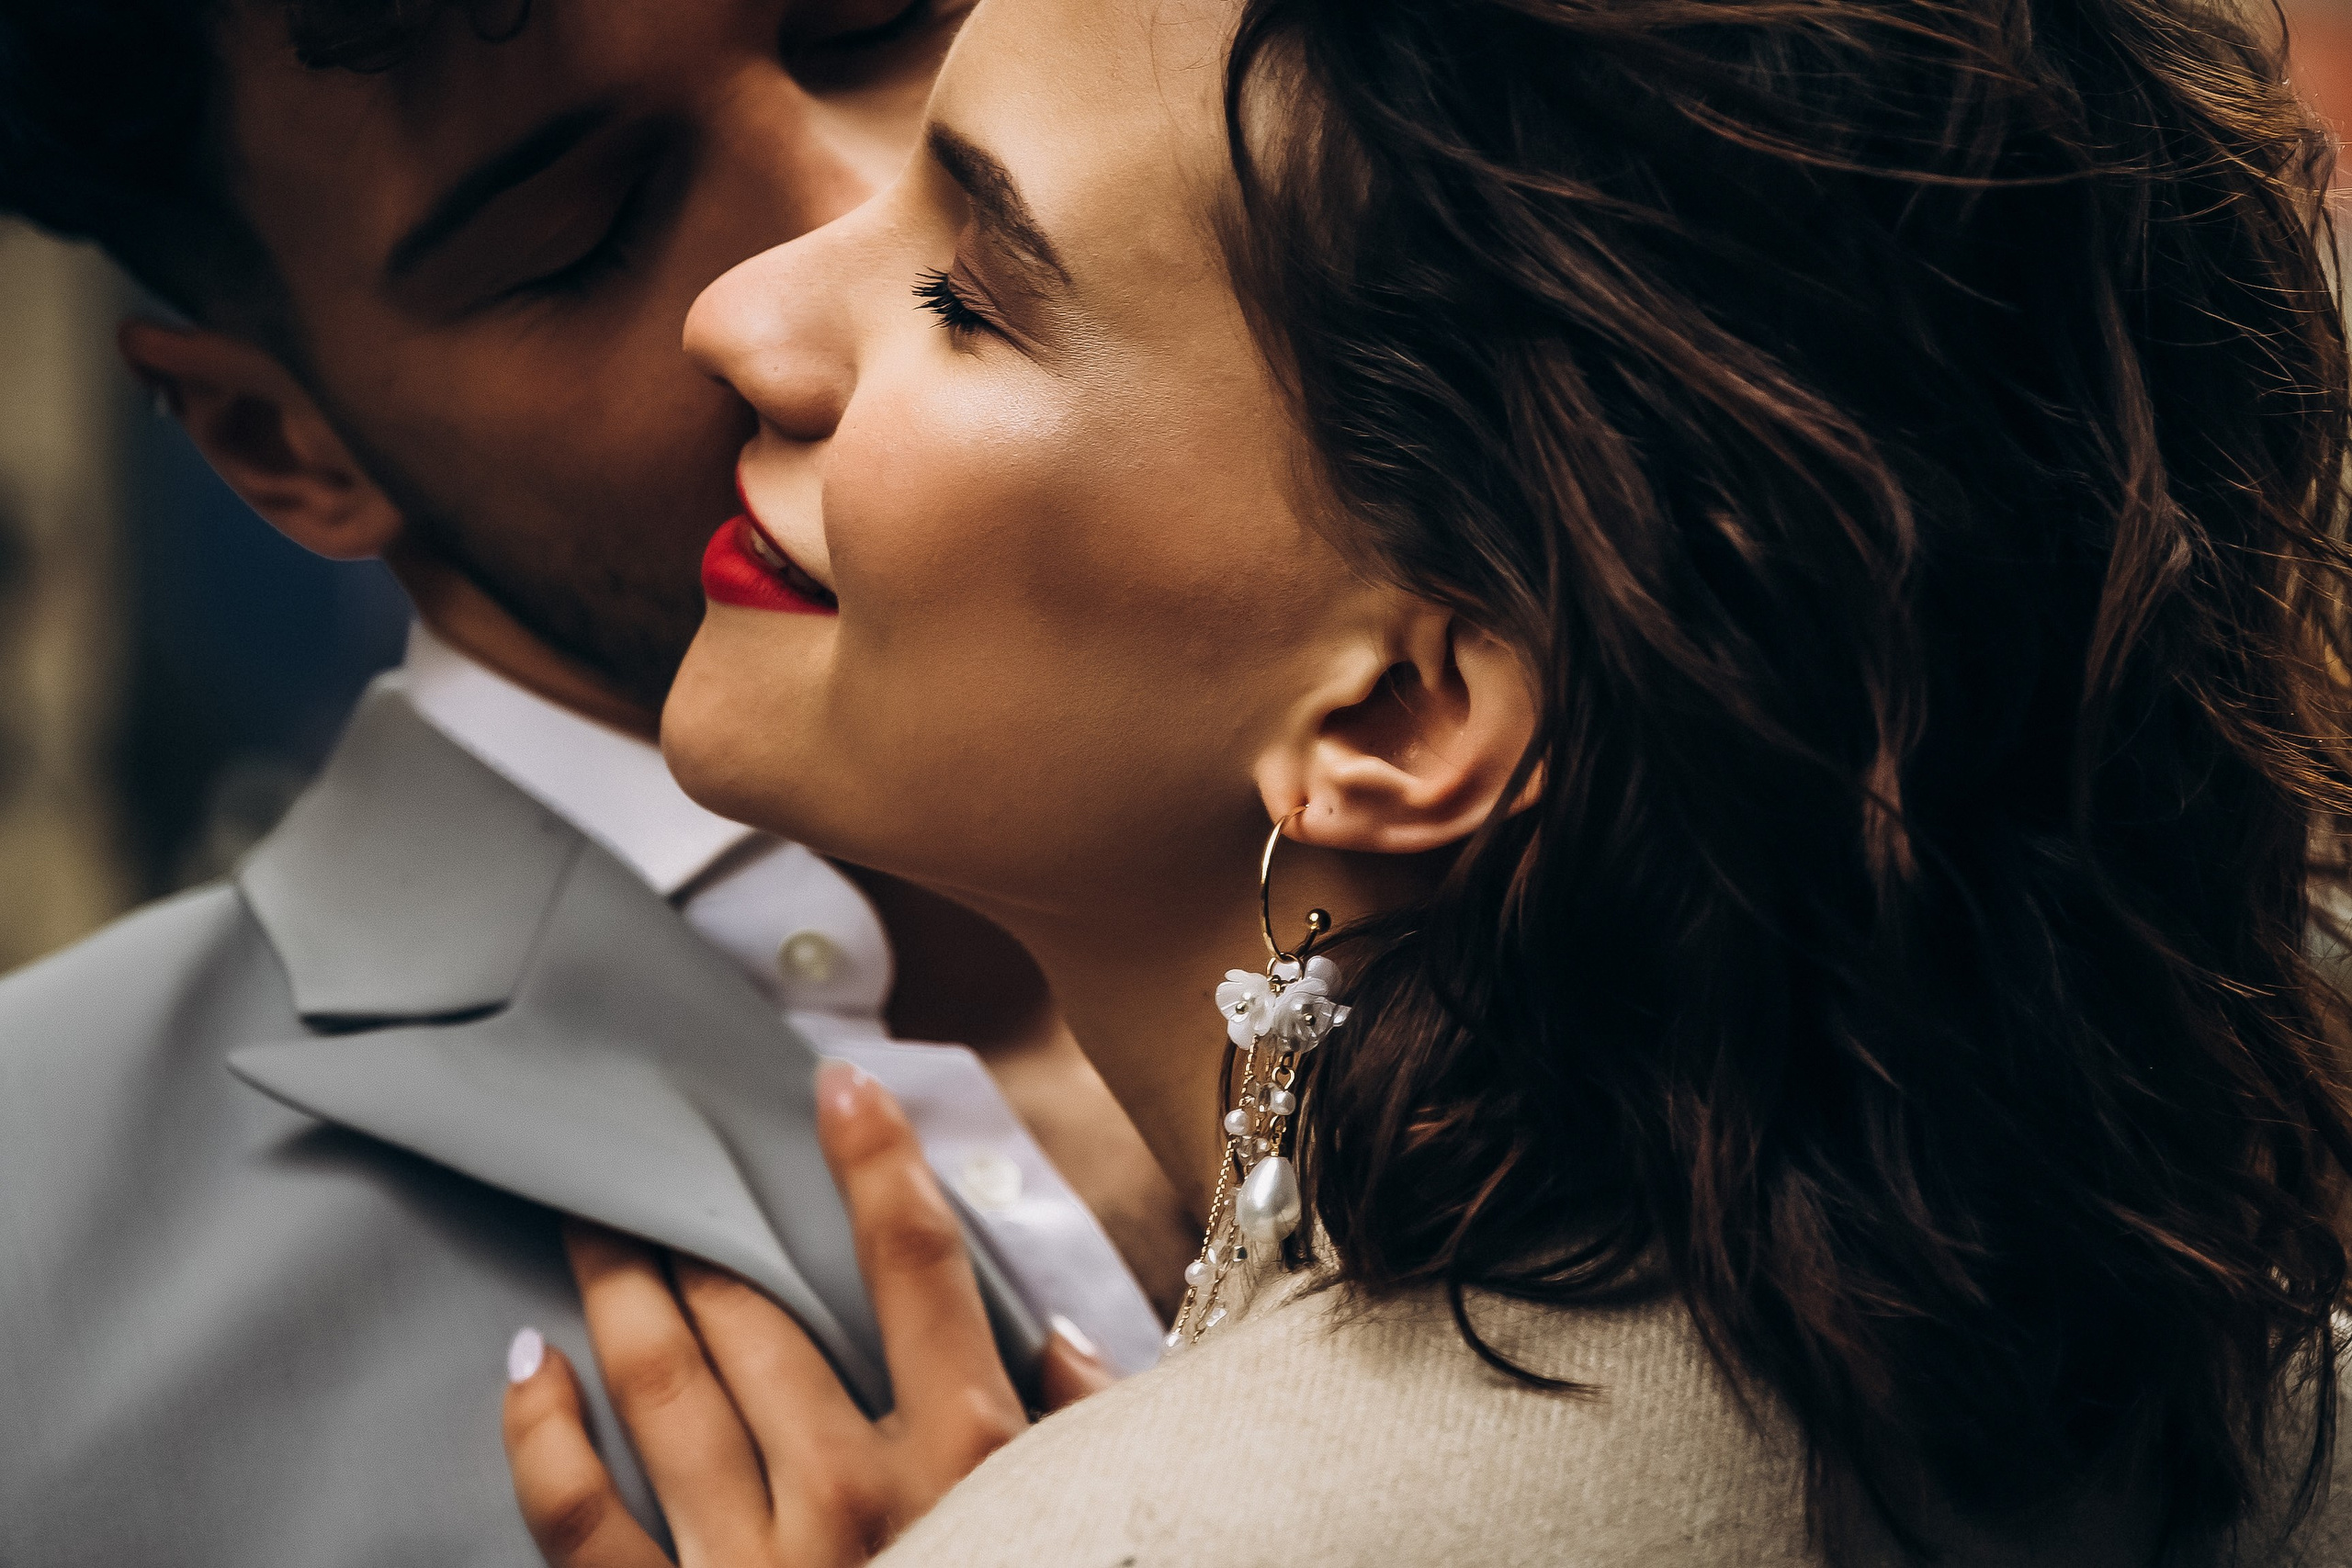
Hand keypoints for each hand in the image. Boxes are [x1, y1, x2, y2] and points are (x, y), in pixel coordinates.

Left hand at [502, 1061, 1115, 1566]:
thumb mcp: (1087, 1521)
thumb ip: (1090, 1432)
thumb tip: (1065, 1341)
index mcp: (971, 1458)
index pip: (919, 1268)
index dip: (874, 1161)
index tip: (832, 1079)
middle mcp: (855, 1493)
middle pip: (760, 1315)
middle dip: (703, 1229)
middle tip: (653, 1164)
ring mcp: (752, 1561)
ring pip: (665, 1385)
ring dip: (621, 1290)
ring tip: (589, 1226)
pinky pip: (576, 1520)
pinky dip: (539, 1434)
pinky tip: (526, 1365)